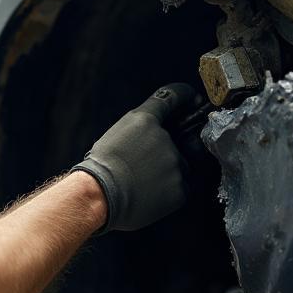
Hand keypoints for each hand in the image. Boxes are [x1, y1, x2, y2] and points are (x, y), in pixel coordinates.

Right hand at [72, 83, 195, 231]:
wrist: (99, 197)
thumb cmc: (100, 168)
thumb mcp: (115, 134)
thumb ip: (140, 127)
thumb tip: (156, 128)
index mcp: (144, 120)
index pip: (172, 97)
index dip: (184, 96)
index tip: (193, 99)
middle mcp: (165, 138)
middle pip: (178, 140)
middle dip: (166, 151)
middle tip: (144, 165)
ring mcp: (176, 164)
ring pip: (180, 166)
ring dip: (167, 171)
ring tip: (143, 183)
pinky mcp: (181, 189)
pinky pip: (181, 187)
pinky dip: (169, 191)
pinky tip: (149, 194)